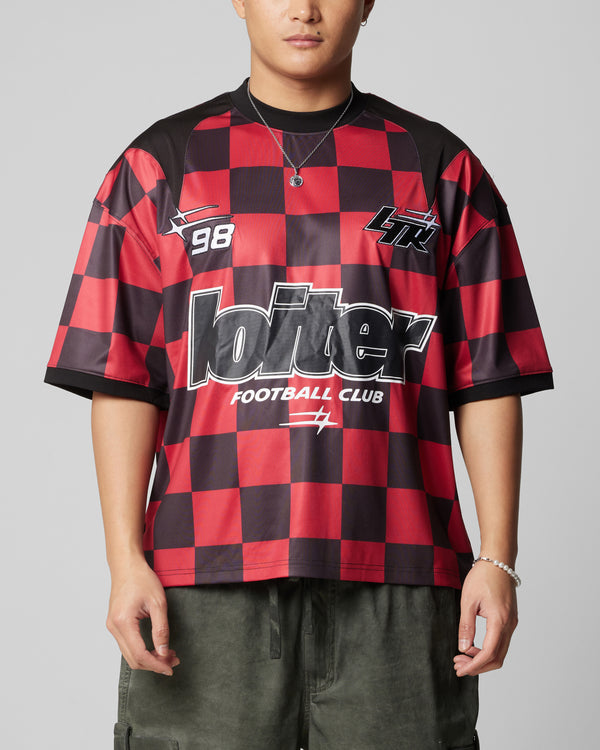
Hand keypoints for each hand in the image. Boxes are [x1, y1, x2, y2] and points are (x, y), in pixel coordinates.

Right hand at [106, 560, 179, 675]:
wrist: (127, 566)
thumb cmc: (142, 579)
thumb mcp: (158, 603)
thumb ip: (161, 629)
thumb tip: (163, 653)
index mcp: (123, 622)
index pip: (140, 654)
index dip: (156, 664)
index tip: (171, 667)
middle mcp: (114, 627)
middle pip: (133, 659)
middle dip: (154, 664)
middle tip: (174, 661)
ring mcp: (112, 627)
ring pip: (129, 655)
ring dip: (149, 658)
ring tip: (168, 655)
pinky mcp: (115, 625)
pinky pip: (127, 646)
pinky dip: (142, 651)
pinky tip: (156, 647)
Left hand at [453, 560, 517, 676]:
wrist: (498, 561)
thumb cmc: (483, 576)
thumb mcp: (468, 600)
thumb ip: (466, 626)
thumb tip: (463, 648)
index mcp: (500, 621)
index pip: (489, 654)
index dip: (474, 666)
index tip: (460, 670)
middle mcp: (510, 625)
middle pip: (497, 658)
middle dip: (478, 666)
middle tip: (458, 665)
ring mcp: (512, 623)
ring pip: (500, 651)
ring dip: (482, 658)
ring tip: (462, 656)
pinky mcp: (510, 619)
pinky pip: (501, 642)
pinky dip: (488, 649)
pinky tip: (473, 646)